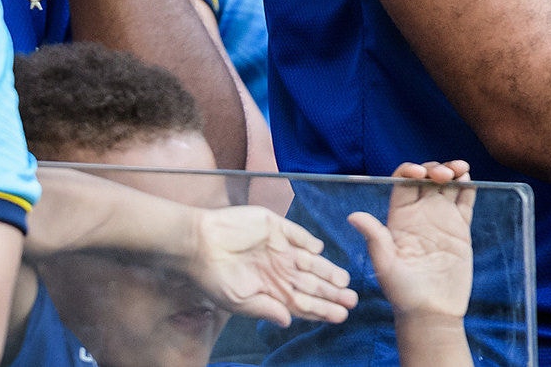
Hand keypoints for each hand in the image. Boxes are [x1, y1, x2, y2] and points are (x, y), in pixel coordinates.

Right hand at [188, 205, 355, 325]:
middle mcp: (280, 269)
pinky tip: (319, 251)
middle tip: (352, 300)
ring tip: (344, 281)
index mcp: (271, 289)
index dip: (321, 309)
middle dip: (332, 293)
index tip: (340, 316)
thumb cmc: (213, 277)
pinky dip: (310, 243)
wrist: (198, 243)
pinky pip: (299, 235)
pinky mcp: (277, 228)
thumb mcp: (237, 301)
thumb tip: (288, 322)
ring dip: (328, 270)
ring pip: (311, 261)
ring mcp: (280, 248)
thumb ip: (265, 309)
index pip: (302, 302)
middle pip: (312, 283)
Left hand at [347, 161, 475, 322]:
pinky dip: (469, 185)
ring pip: (448, 184)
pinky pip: (465, 200)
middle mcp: (421, 215)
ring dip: (454, 170)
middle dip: (435, 168)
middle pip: (427, 178)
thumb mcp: (386, 265)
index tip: (420, 172)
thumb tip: (354, 215)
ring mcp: (442, 219)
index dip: (410, 170)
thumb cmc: (403, 293)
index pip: (403, 183)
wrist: (432, 312)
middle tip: (445, 175)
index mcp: (400, 219)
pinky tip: (468, 180)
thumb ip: (375, 238)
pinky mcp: (461, 228)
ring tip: (461, 170)